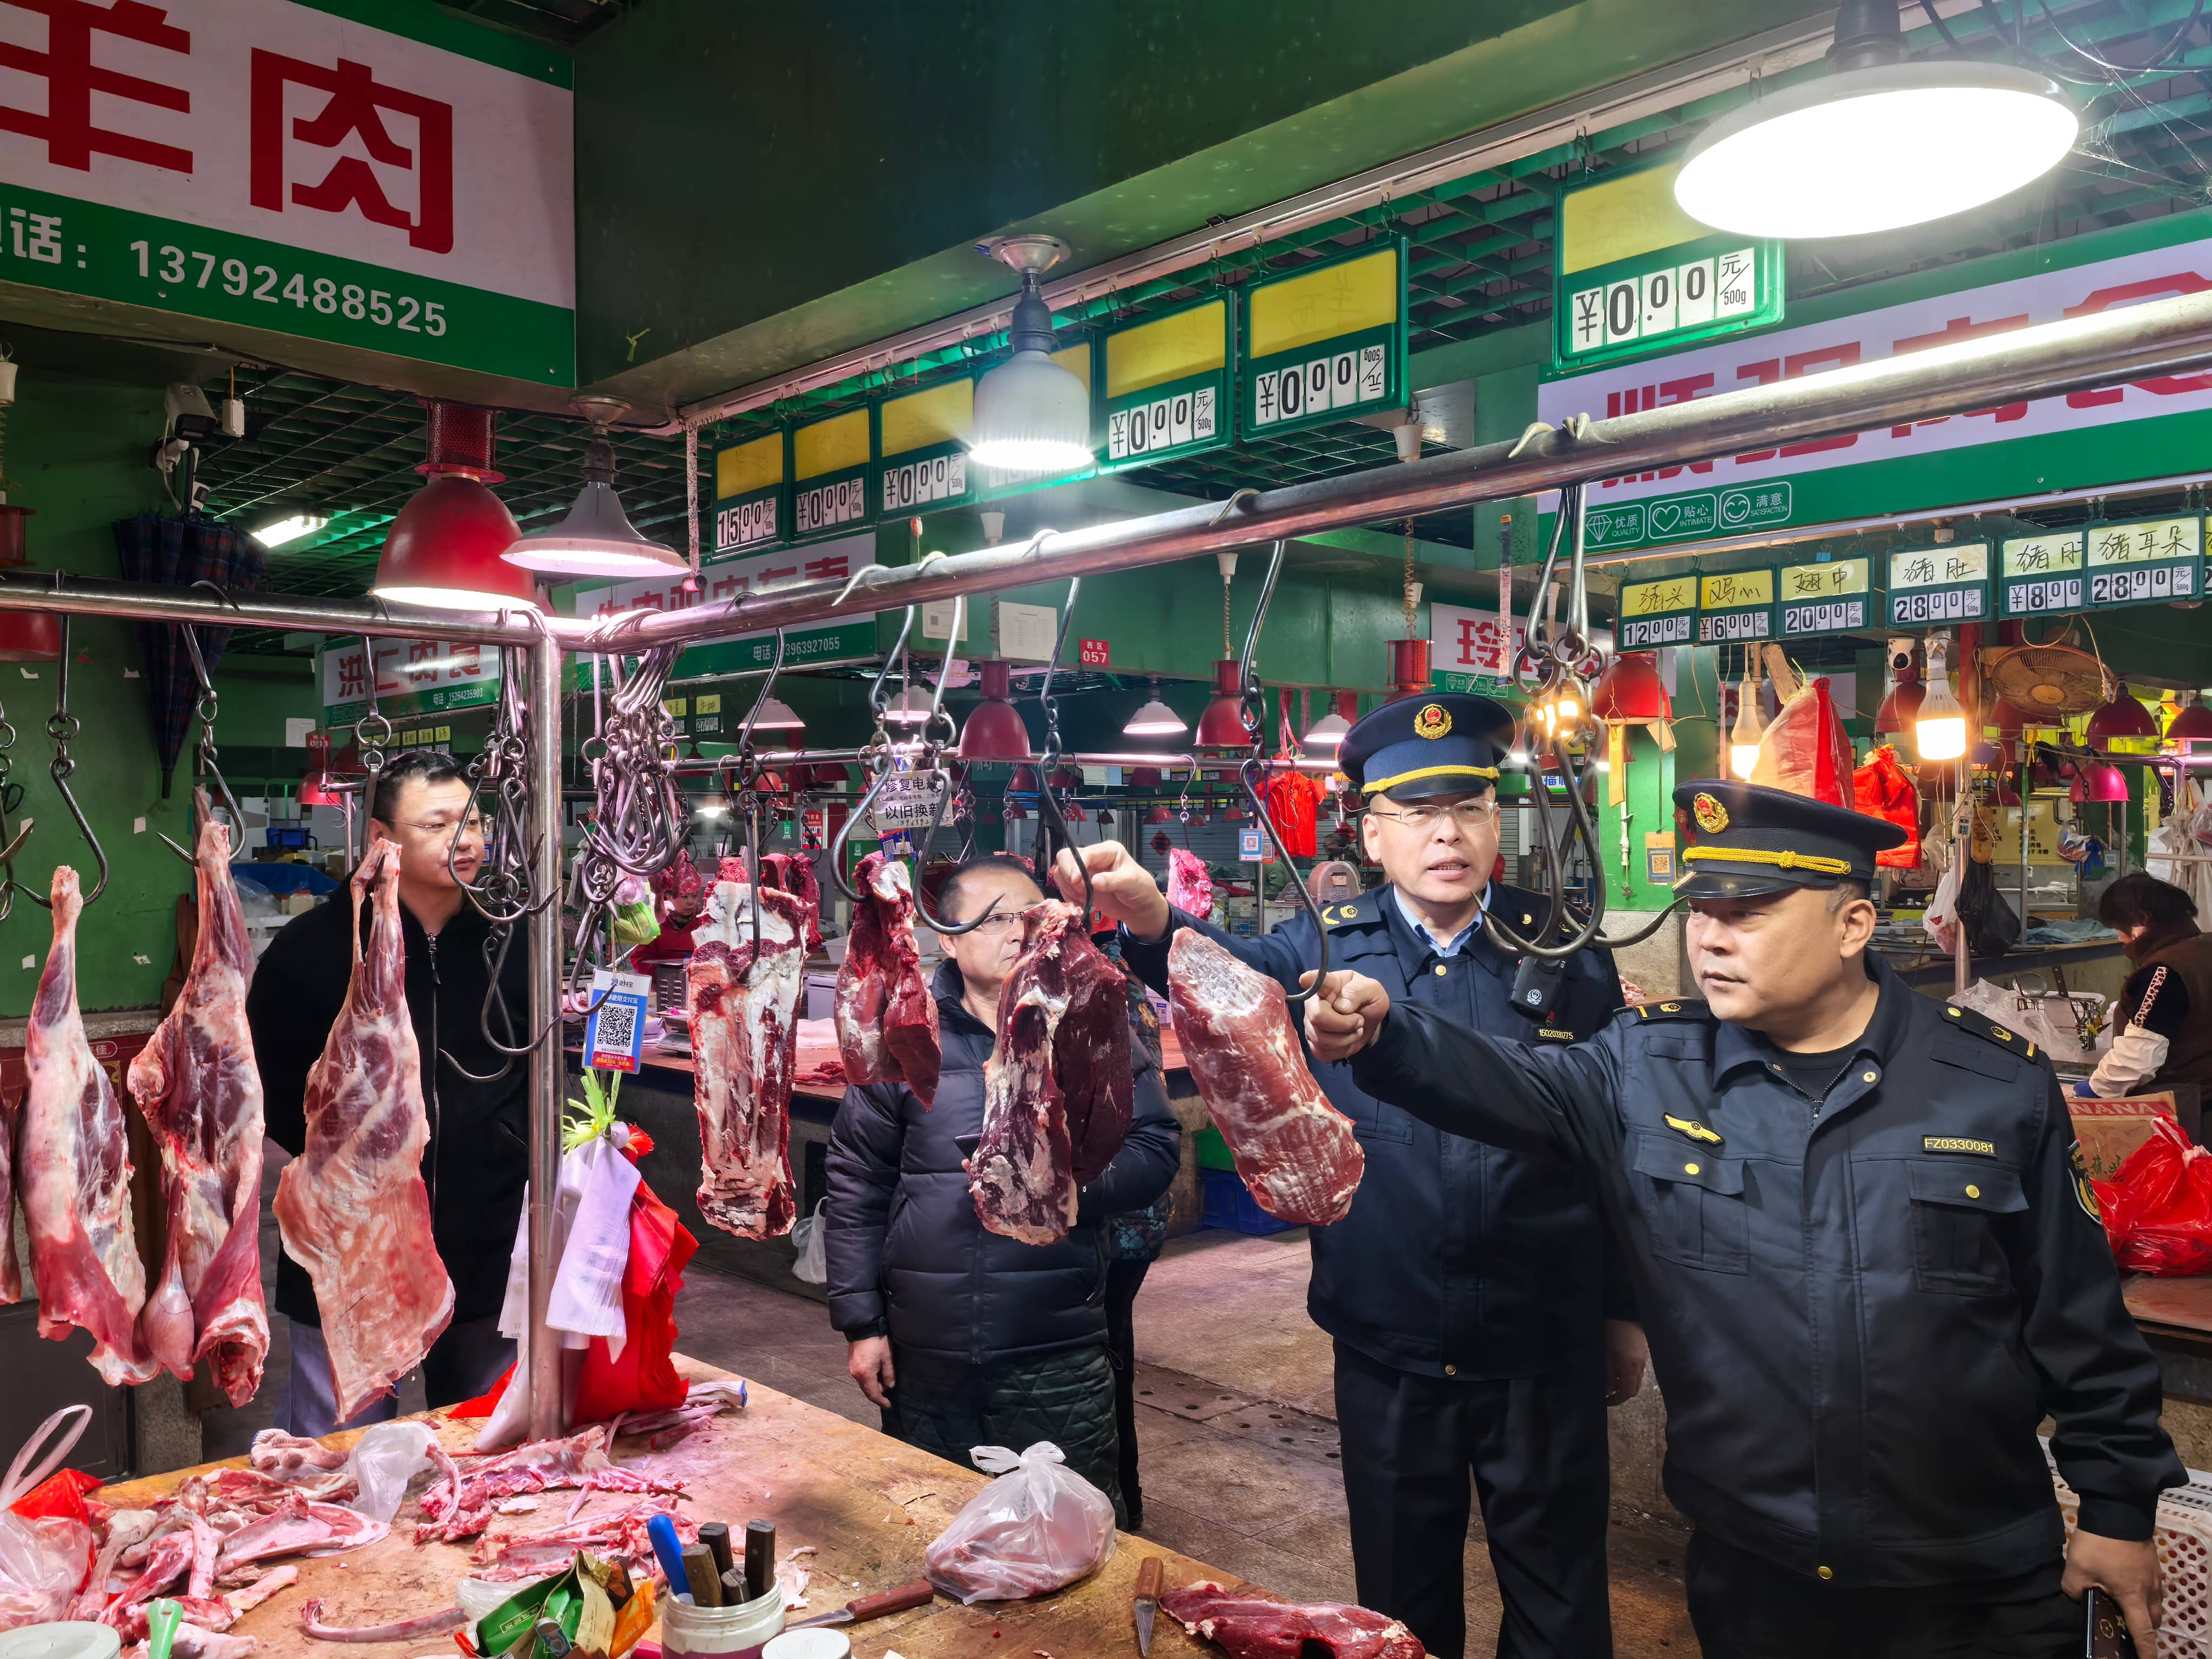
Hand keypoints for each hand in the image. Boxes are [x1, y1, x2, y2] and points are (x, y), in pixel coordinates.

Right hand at [846, 1336, 895, 1408]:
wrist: (864, 1327)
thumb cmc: (877, 1341)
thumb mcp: (887, 1358)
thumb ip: (889, 1374)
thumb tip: (889, 1386)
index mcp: (865, 1374)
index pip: (873, 1394)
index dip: (881, 1401)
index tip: (888, 1405)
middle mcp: (855, 1374)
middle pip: (867, 1390)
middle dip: (877, 1393)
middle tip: (888, 1392)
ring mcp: (852, 1368)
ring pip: (863, 1383)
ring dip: (873, 1385)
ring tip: (884, 1381)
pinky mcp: (851, 1362)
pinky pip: (860, 1376)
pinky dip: (868, 1378)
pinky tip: (876, 1373)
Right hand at [1052, 841, 1169, 940]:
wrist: (1139, 908)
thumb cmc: (1140, 890)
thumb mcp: (1132, 884)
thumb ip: (1114, 881)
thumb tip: (1094, 881)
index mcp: (1107, 851)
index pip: (1085, 852)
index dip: (1076, 865)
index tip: (1077, 881)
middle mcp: (1093, 857)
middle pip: (1065, 857)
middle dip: (1068, 874)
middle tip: (1079, 890)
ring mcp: (1084, 871)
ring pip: (1061, 872)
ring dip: (1068, 887)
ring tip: (1085, 897)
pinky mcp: (1080, 885)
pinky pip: (1064, 887)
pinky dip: (1069, 895)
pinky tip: (1082, 902)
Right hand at [1301, 969, 1389, 1061]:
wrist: (1370, 1022)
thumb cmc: (1367, 1000)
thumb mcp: (1372, 990)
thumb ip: (1357, 992)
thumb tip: (1341, 1006)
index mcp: (1328, 985)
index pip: (1314, 980)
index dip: (1308, 980)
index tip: (1305, 979)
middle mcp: (1313, 1004)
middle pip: (1317, 1017)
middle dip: (1344, 1024)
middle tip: (1359, 1020)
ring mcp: (1310, 1025)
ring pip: (1321, 1039)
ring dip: (1346, 1038)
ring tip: (1356, 1029)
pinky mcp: (1314, 1044)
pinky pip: (1323, 1052)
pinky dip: (1342, 1049)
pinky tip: (1347, 1040)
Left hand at [1603, 1320, 1648, 1406]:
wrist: (1626, 1310)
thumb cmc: (1612, 1330)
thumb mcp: (1607, 1352)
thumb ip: (1609, 1372)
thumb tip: (1609, 1389)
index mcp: (1631, 1366)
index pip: (1628, 1392)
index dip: (1617, 1399)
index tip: (1607, 1401)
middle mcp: (1640, 1365)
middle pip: (1635, 1388)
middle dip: (1622, 1394)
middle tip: (1608, 1392)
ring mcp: (1644, 1359)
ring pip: (1637, 1380)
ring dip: (1626, 1384)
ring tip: (1612, 1380)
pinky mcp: (1644, 1353)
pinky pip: (1638, 1371)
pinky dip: (1629, 1375)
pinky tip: (1619, 1369)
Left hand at [2064, 1527, 2160, 1652]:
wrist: (2117, 1511)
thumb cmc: (2099, 1544)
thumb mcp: (2076, 1568)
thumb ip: (2074, 1591)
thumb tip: (2080, 1599)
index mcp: (2133, 1597)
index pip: (2143, 1632)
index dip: (2146, 1650)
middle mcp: (2149, 1590)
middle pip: (2152, 1620)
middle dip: (2144, 1631)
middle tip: (2128, 1632)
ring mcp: (2153, 1576)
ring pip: (2154, 1604)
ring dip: (2144, 1611)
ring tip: (2124, 1608)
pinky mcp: (2151, 1564)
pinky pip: (2151, 1588)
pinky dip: (2142, 1594)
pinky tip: (2124, 1586)